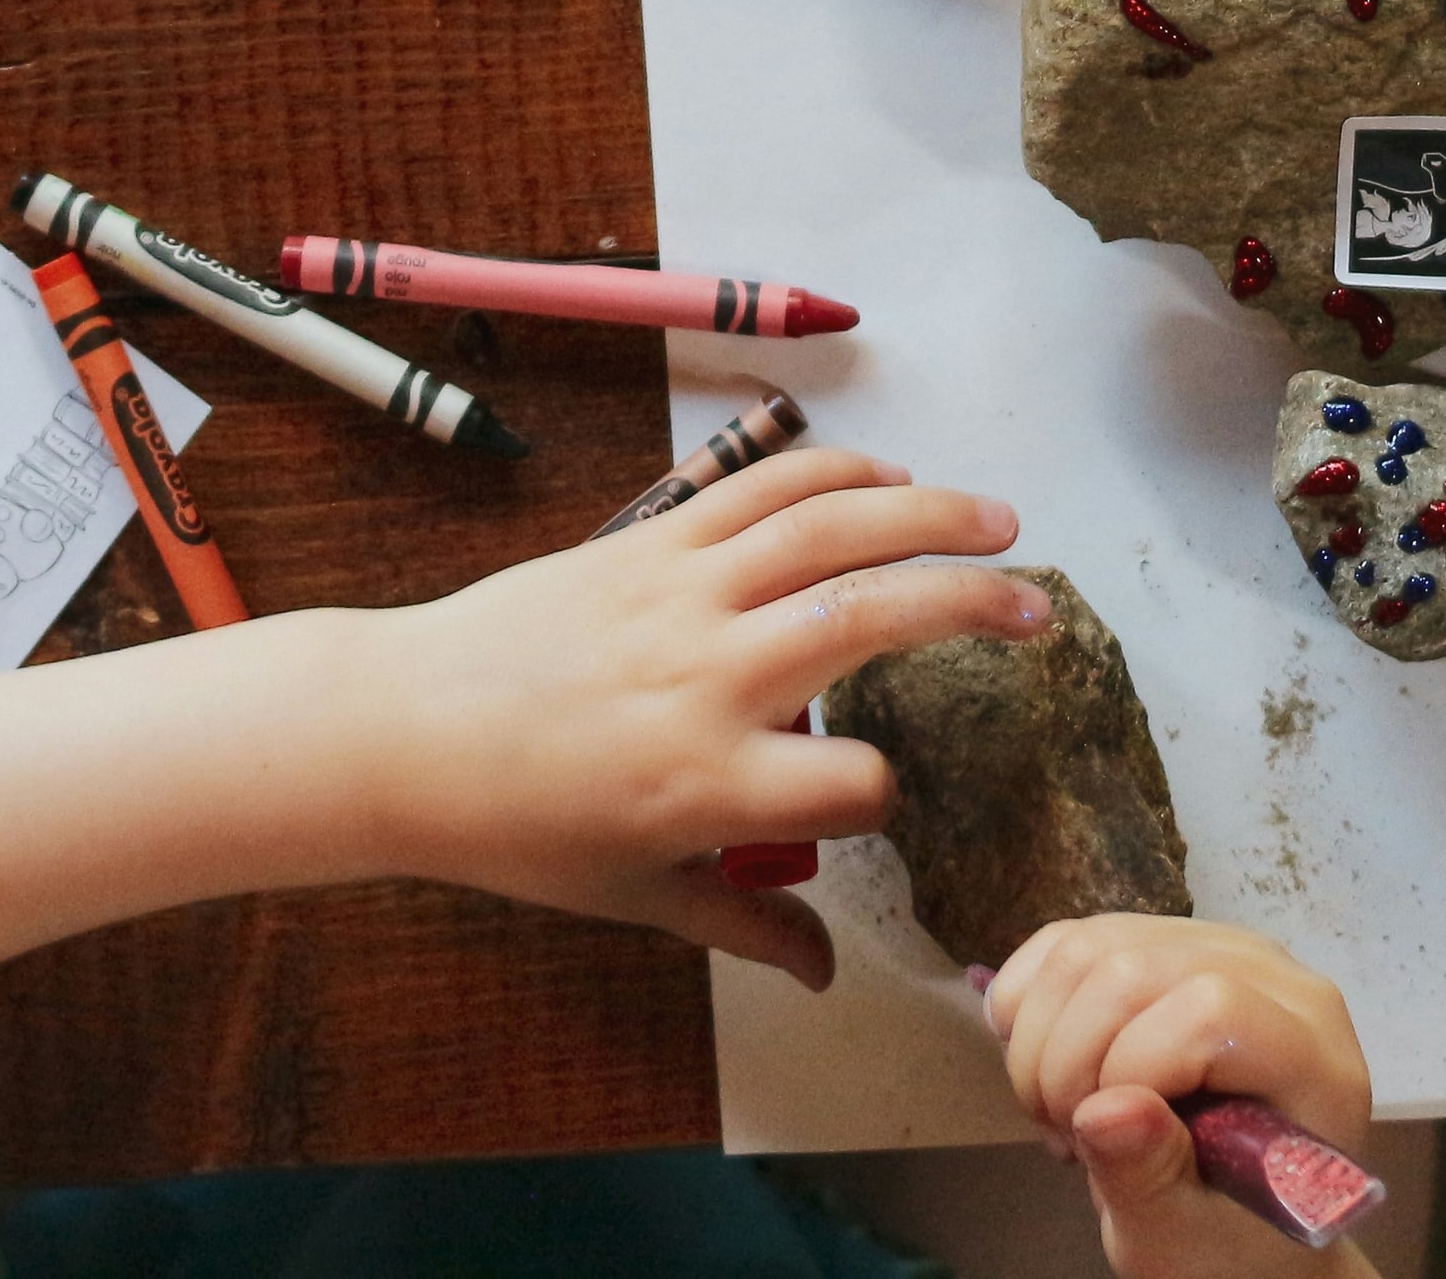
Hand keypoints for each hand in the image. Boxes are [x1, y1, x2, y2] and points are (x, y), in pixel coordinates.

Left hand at [344, 447, 1043, 990]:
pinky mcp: (653, 538)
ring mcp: (683, 595)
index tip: (878, 797)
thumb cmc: (520, 828)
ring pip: (830, 528)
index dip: (886, 795)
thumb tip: (831, 974)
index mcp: (709, 784)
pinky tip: (894, 477)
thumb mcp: (636, 896)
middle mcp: (709, 678)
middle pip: (872, 619)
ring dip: (929, 513)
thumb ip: (746, 927)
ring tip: (1002, 520)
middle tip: (1040, 610)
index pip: (853, 785)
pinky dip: (836, 471)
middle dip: (971, 607)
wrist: (405, 730)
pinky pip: (761, 488)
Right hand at [986, 915, 1377, 1278]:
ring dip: (1041, 1037)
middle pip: (1134, 968)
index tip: (1100, 1142)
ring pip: (1090, 946)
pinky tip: (1045, 1067)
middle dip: (1067, 1060)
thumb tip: (1105, 1109)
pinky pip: (1070, 939)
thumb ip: (1150, 1177)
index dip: (1131, 1066)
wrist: (1232, 1222)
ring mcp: (1219, 945)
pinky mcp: (1164, 939)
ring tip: (1061, 1112)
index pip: (1210, 1009)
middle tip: (1067, 1137)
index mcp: (1312, 1055)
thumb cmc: (1228, 1241)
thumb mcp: (1185, 1239)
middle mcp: (1278, 976)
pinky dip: (1030, 1003)